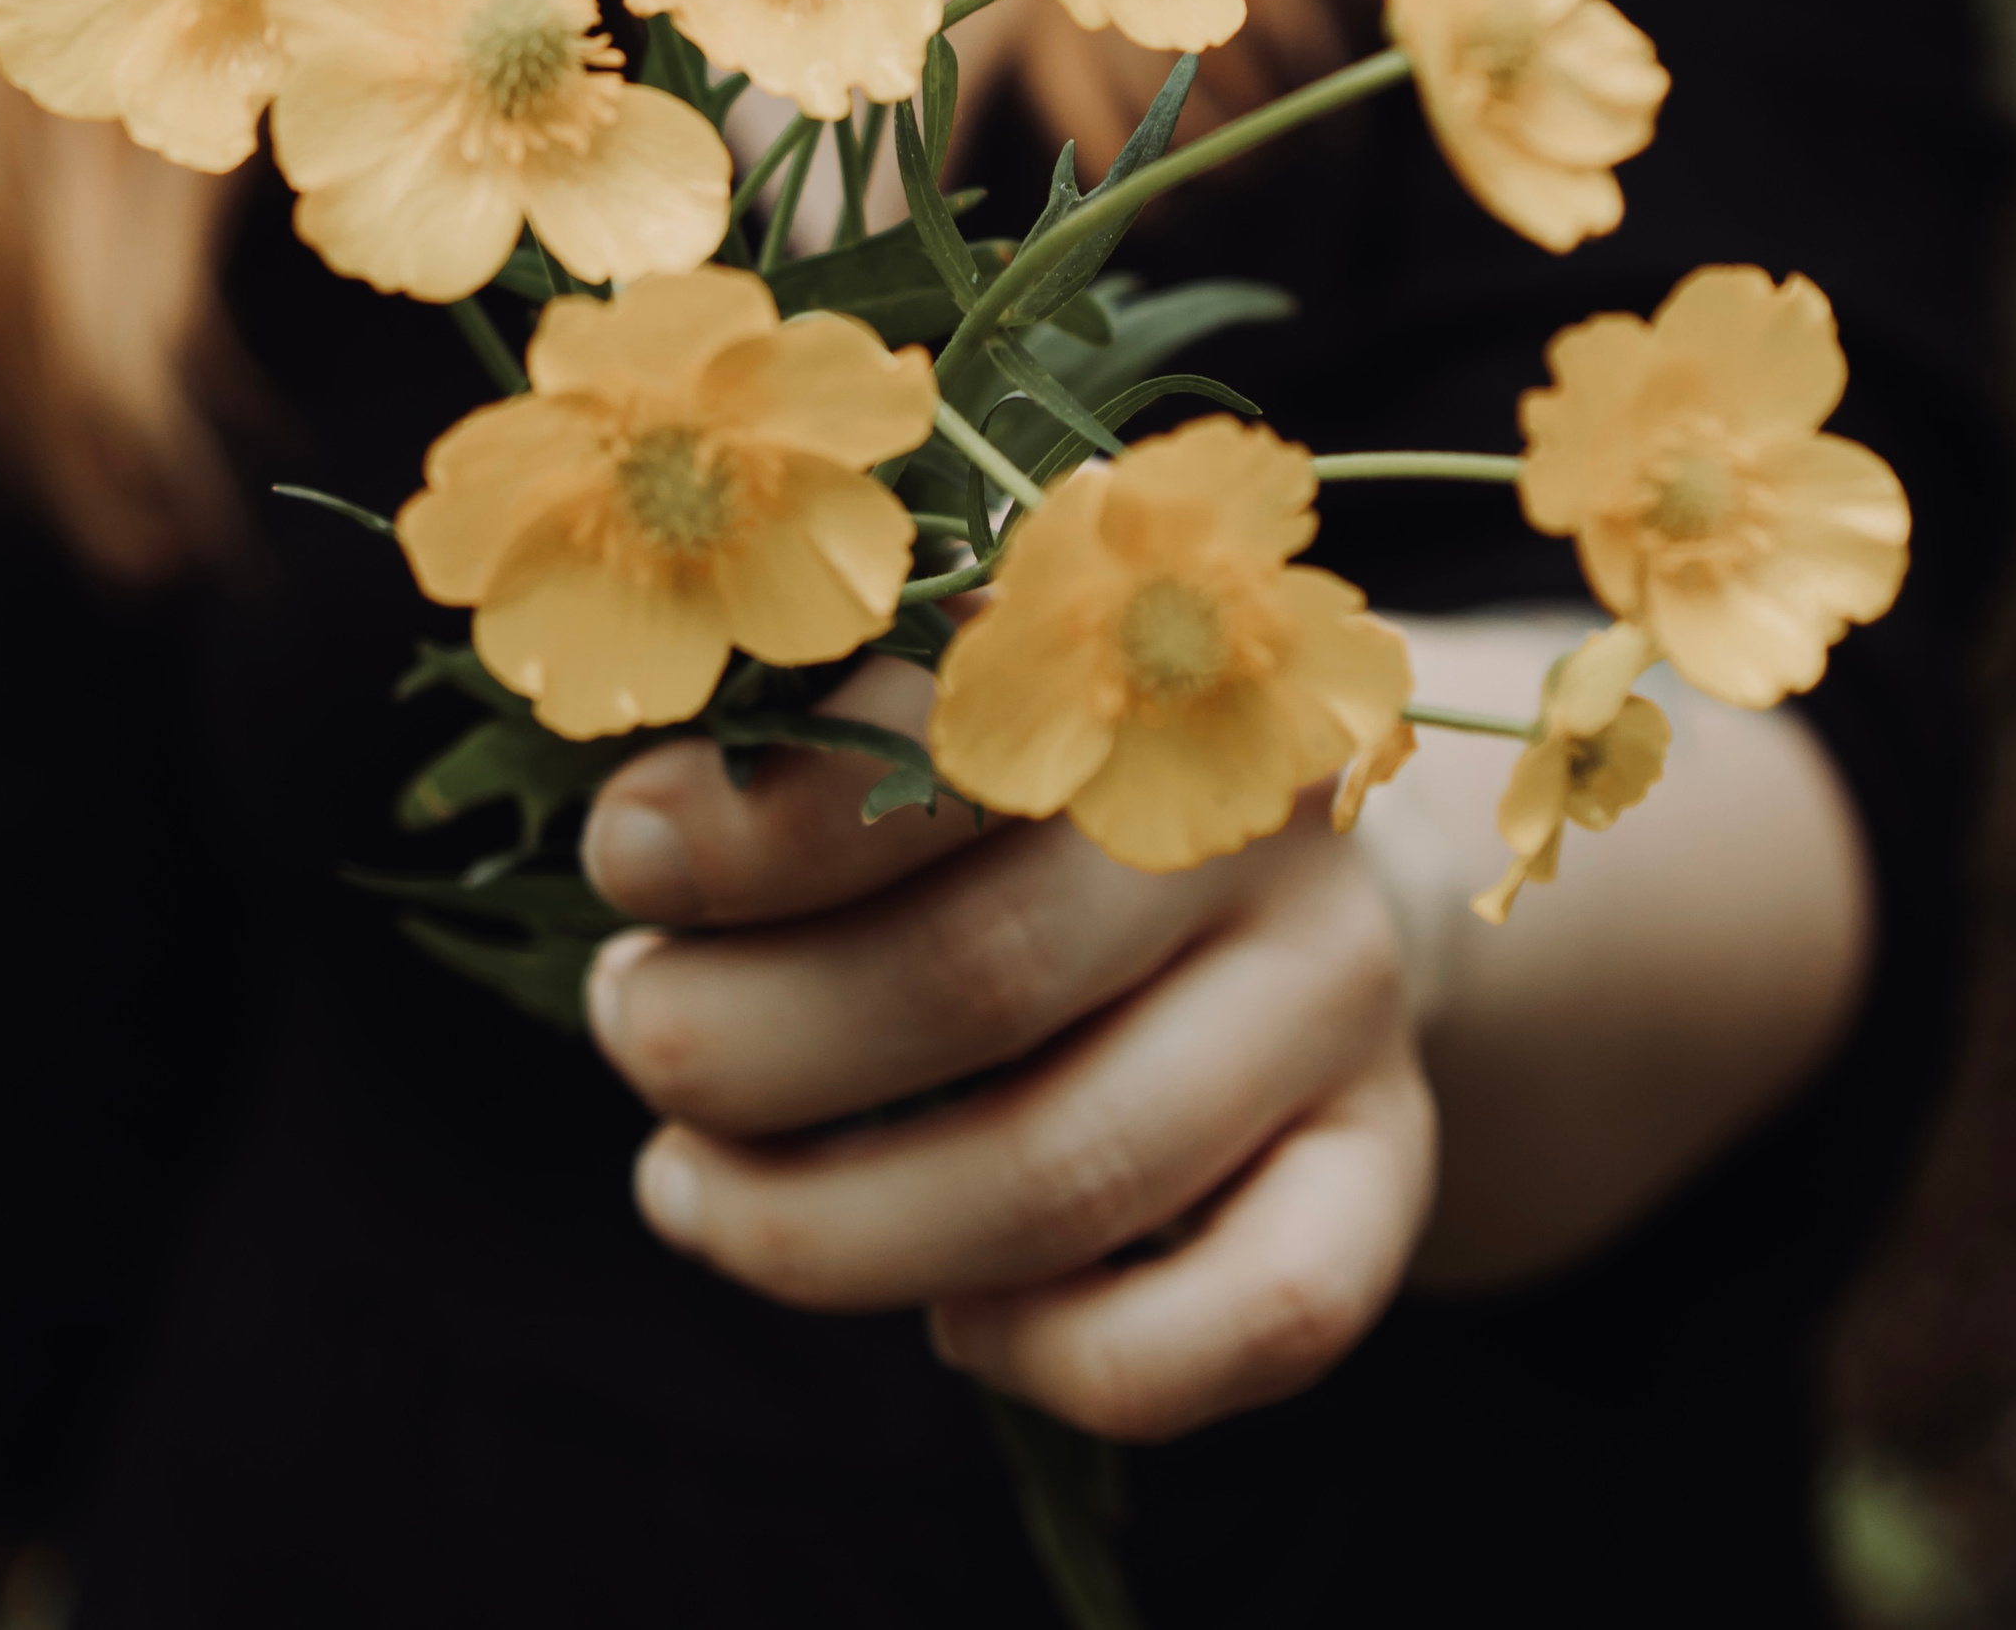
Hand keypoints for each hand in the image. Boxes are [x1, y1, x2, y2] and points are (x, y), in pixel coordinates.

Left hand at [579, 659, 1435, 1443]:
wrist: (1287, 850)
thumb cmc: (1021, 782)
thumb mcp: (925, 697)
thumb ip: (809, 737)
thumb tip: (636, 837)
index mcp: (1125, 659)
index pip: (942, 736)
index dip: (753, 823)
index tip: (622, 853)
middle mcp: (1248, 819)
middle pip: (980, 976)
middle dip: (743, 1044)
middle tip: (633, 1030)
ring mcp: (1336, 994)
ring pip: (1074, 1170)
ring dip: (827, 1226)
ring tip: (688, 1190)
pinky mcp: (1393, 1157)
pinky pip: (1258, 1315)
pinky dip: (1065, 1356)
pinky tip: (952, 1323)